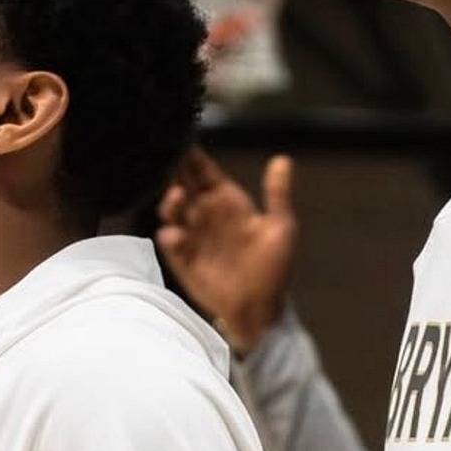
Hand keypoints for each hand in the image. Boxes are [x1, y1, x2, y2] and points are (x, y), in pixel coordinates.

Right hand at [155, 147, 296, 354]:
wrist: (260, 308)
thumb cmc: (273, 267)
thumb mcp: (281, 228)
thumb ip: (277, 194)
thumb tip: (283, 159)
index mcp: (228, 200)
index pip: (203, 171)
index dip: (192, 156)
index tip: (181, 141)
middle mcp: (205, 213)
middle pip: (182, 183)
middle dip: (172, 171)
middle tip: (167, 160)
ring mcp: (192, 235)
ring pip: (172, 210)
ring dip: (170, 201)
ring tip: (176, 195)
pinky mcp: (182, 259)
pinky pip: (170, 242)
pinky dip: (170, 236)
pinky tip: (176, 234)